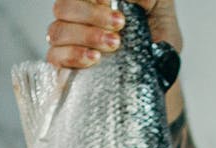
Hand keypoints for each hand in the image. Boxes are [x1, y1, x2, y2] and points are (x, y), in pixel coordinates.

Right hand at [46, 0, 183, 68]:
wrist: (160, 72)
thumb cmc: (157, 37)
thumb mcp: (160, 9)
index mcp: (96, 2)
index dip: (92, 0)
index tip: (113, 5)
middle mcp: (77, 18)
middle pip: (63, 7)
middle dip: (91, 15)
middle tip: (119, 25)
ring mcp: (68, 41)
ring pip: (57, 31)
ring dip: (86, 36)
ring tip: (113, 44)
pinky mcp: (65, 66)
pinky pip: (55, 57)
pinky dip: (74, 55)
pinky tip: (94, 58)